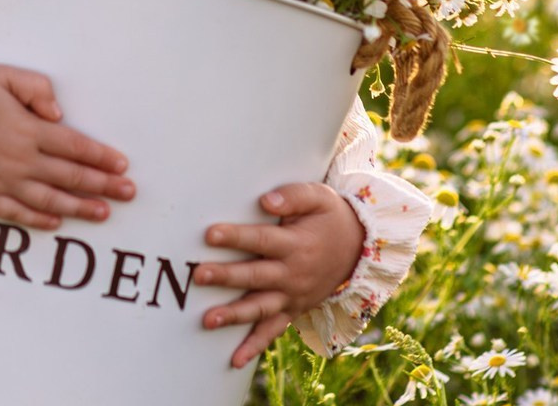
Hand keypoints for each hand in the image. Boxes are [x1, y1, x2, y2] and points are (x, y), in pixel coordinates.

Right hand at [0, 64, 134, 230]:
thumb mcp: (2, 75)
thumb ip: (36, 88)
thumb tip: (60, 115)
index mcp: (25, 128)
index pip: (74, 145)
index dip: (101, 157)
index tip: (123, 165)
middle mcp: (16, 159)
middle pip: (69, 176)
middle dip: (103, 186)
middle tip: (129, 193)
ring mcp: (0, 182)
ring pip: (49, 201)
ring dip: (80, 209)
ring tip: (105, 213)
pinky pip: (17, 214)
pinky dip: (40, 221)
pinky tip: (58, 222)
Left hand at [195, 182, 363, 368]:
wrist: (359, 248)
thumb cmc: (330, 216)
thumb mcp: (319, 197)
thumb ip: (293, 197)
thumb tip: (266, 201)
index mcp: (297, 244)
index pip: (262, 240)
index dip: (237, 237)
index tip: (210, 234)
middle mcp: (293, 274)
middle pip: (256, 276)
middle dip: (226, 276)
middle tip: (199, 275)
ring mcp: (293, 295)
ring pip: (261, 308)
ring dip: (234, 315)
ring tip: (207, 320)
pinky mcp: (293, 309)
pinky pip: (274, 330)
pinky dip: (255, 346)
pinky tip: (234, 360)